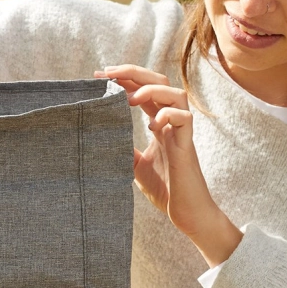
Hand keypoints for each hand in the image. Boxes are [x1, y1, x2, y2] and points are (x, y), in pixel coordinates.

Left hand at [95, 65, 241, 267]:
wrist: (187, 215)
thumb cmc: (165, 190)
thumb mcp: (134, 165)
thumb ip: (123, 147)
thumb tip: (98, 136)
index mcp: (159, 123)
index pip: (144, 90)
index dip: (125, 78)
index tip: (99, 74)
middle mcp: (172, 123)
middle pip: (160, 82)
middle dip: (134, 73)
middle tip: (108, 73)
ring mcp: (182, 133)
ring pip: (176, 94)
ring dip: (151, 90)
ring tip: (130, 98)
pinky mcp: (188, 147)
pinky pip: (185, 119)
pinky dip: (168, 115)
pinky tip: (152, 125)